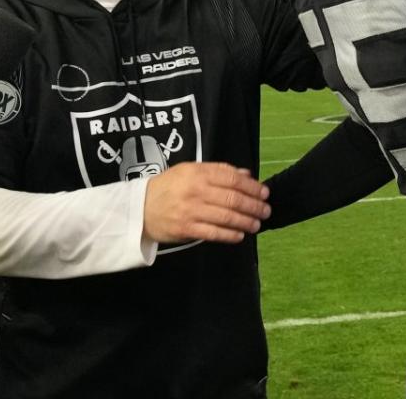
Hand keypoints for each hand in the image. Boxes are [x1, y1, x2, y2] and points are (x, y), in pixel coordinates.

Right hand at [142, 162, 269, 243]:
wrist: (139, 208)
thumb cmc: (168, 187)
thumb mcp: (190, 171)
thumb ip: (218, 171)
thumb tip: (246, 175)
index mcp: (198, 173)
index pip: (233, 179)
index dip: (252, 187)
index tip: (264, 192)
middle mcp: (196, 190)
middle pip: (233, 198)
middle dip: (254, 206)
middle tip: (266, 210)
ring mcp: (191, 211)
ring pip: (227, 217)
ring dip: (246, 222)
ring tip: (257, 224)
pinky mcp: (186, 229)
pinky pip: (214, 233)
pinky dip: (230, 235)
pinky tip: (240, 235)